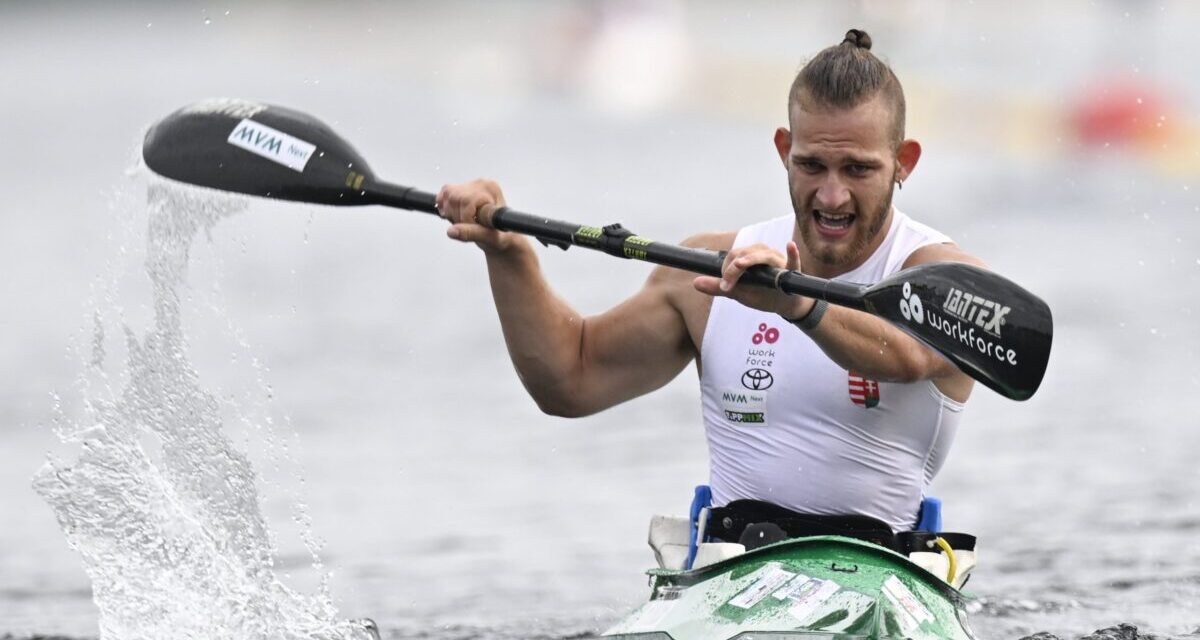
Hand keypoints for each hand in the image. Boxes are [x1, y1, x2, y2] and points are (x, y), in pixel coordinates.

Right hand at [436, 179, 520, 253]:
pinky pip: (444, 194)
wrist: (502, 236)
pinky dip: (446, 208)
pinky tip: (457, 216)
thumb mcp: (488, 237)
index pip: (465, 200)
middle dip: (457, 217)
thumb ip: (470, 233)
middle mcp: (481, 183)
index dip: (464, 219)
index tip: (474, 227)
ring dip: (452, 213)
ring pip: (446, 195)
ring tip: (466, 222)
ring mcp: (470, 185)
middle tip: (470, 227)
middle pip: (453, 196)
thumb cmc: (500, 236)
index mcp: (491, 189)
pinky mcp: (461, 189)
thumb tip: (451, 231)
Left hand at [692, 241, 813, 318]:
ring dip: (752, 259)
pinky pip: (794, 261)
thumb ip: (719, 288)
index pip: (734, 256)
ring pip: (764, 254)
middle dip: (734, 268)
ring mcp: (779, 261)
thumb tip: (695, 283)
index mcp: (749, 258)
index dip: (726, 269)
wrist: (785, 305)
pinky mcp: (793, 271)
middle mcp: (763, 255)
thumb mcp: (738, 293)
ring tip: (741, 264)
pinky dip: (792, 254)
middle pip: (746, 253)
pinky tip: (790, 246)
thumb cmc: (762, 294)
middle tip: (728, 285)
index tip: (724, 286)